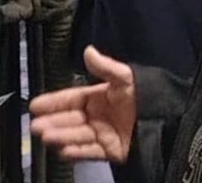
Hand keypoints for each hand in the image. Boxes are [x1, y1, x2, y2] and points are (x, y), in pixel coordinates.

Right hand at [29, 46, 136, 162]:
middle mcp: (96, 115)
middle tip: (35, 125)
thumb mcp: (125, 78)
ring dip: (60, 136)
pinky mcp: (110, 151)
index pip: (70, 98)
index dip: (53, 102)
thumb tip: (88, 50)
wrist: (166, 121)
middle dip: (52, 122)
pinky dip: (76, 152)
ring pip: (76, 135)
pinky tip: (63, 150)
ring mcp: (102, 134)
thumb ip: (105, 66)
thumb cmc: (144, 96)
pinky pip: (89, 151)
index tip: (35, 105)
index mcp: (98, 96)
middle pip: (69, 119)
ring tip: (46, 136)